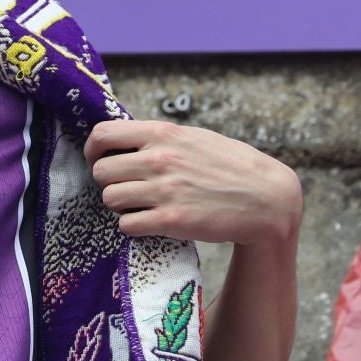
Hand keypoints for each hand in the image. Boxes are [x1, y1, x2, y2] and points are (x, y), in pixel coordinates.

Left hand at [83, 119, 301, 245]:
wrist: (266, 199)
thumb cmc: (231, 166)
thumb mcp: (195, 138)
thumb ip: (160, 138)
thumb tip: (124, 139)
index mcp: (164, 134)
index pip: (103, 134)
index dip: (93, 149)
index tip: (99, 160)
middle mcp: (160, 159)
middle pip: (101, 172)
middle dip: (108, 182)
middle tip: (125, 188)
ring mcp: (165, 190)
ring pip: (110, 199)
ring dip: (120, 205)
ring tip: (140, 206)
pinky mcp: (171, 220)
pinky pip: (127, 225)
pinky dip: (133, 226)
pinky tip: (150, 222)